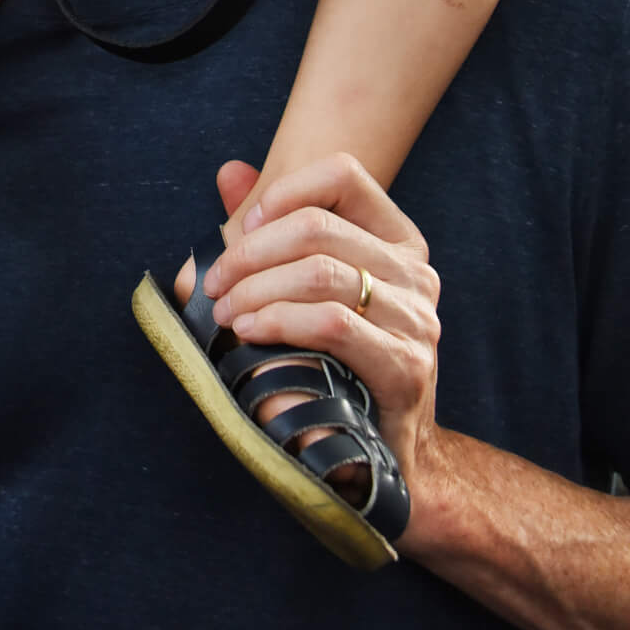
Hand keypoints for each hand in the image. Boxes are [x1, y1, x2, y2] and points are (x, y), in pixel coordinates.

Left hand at [201, 153, 441, 521]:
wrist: (383, 455)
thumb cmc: (336, 362)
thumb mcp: (305, 289)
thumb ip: (269, 231)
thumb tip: (228, 174)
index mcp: (396, 240)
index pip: (344, 175)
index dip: (284, 190)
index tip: (241, 225)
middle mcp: (415, 272)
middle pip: (319, 227)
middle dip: (251, 251)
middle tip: (214, 283)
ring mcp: (416, 319)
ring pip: (322, 273)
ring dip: (256, 289)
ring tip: (224, 312)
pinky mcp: (405, 366)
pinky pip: (332, 324)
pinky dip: (280, 321)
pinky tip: (250, 333)